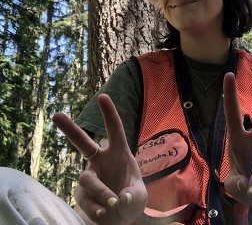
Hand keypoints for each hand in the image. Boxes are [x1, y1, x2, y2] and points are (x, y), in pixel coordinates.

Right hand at [52, 94, 146, 223]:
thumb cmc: (131, 199)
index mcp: (119, 153)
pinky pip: (86, 199)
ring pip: (87, 178)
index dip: (109, 114)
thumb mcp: (139, 196)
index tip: (102, 96)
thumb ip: (133, 196)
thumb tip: (120, 198)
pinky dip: (96, 207)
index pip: (115, 130)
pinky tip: (105, 213)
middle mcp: (102, 162)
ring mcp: (90, 178)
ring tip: (113, 203)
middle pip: (83, 144)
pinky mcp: (82, 195)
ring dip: (101, 191)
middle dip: (70, 130)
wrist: (121, 219)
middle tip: (55, 115)